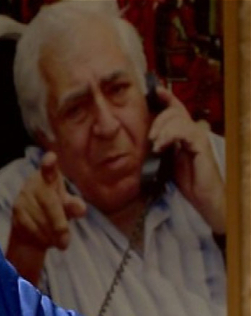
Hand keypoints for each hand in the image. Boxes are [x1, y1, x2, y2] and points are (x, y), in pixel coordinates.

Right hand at [5, 151, 86, 284]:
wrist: (30, 227)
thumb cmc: (55, 209)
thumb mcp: (68, 206)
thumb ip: (74, 206)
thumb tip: (80, 209)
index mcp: (50, 176)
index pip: (49, 167)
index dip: (49, 163)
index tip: (51, 158)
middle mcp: (34, 183)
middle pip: (49, 203)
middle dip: (58, 223)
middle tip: (66, 242)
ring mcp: (22, 196)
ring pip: (40, 219)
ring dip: (51, 235)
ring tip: (60, 242)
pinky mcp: (15, 211)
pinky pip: (30, 227)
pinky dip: (41, 238)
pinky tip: (46, 241)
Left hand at [148, 86, 224, 233]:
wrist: (201, 197)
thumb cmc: (184, 181)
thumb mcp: (164, 161)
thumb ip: (157, 148)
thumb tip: (142, 141)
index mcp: (182, 133)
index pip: (175, 109)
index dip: (166, 97)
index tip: (154, 90)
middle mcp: (192, 131)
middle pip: (174, 111)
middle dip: (159, 118)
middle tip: (150, 136)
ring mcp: (198, 137)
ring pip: (179, 119)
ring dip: (163, 128)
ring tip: (155, 143)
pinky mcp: (201, 145)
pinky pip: (185, 131)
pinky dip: (171, 135)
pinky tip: (161, 146)